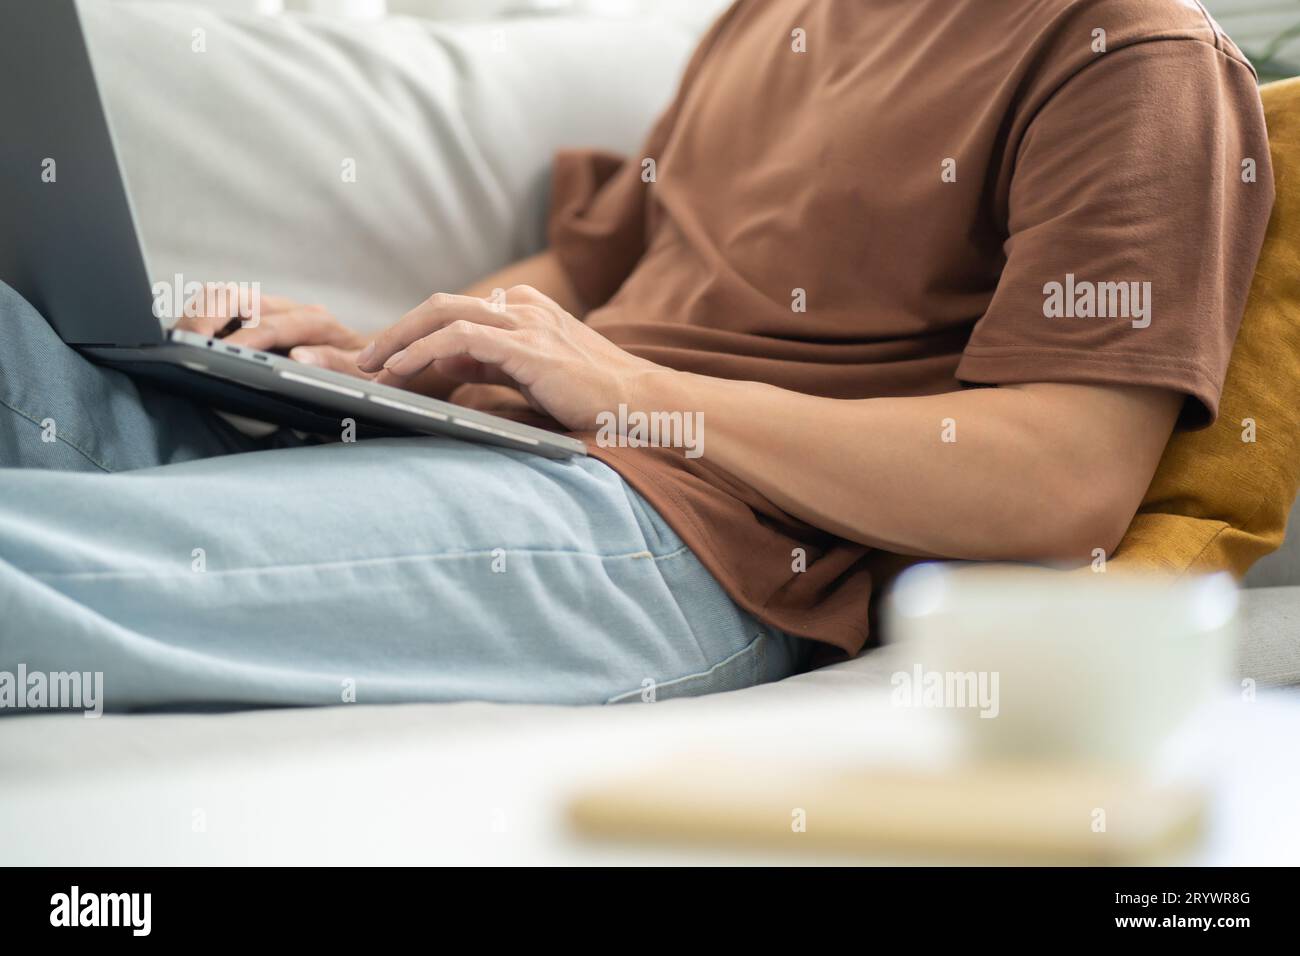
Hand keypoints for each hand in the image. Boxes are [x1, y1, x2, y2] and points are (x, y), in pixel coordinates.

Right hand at [175, 285, 368, 363]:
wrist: (373, 360)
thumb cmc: (366, 372)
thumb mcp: (363, 374)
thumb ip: (335, 365)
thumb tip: (299, 359)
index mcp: (317, 322)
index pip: (276, 325)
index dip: (248, 338)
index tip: (223, 353)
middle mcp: (291, 309)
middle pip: (241, 298)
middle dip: (210, 318)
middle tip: (187, 342)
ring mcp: (271, 310)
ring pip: (225, 297)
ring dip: (200, 314)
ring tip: (179, 338)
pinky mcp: (256, 318)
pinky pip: (221, 307)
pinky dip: (200, 317)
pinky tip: (187, 337)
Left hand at [355, 285, 663, 429]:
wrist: (639, 401)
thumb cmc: (594, 395)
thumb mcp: (533, 374)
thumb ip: (492, 364)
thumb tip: (445, 363)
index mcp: (525, 308)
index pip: (457, 311)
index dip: (416, 334)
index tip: (389, 360)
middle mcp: (521, 307)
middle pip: (441, 305)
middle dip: (397, 331)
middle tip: (366, 360)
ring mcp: (524, 322)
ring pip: (442, 315)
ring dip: (399, 340)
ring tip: (371, 367)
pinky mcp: (525, 346)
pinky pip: (458, 340)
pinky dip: (422, 353)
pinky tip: (401, 371)